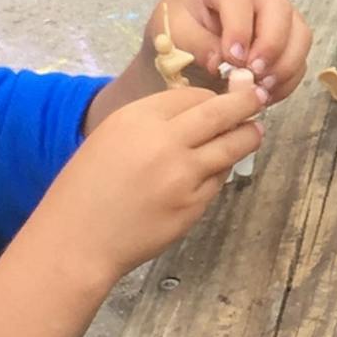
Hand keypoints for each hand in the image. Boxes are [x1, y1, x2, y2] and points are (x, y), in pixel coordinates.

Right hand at [34, 80, 264, 286]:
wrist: (76, 240)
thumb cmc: (86, 190)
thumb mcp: (110, 138)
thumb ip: (151, 124)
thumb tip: (197, 113)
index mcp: (138, 118)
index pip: (194, 95)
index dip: (213, 97)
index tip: (224, 99)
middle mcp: (164, 141)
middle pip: (222, 112)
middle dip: (247, 102)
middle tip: (259, 99)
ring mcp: (183, 175)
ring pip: (232, 146)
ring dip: (248, 136)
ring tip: (253, 132)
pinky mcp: (194, 205)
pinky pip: (219, 179)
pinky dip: (221, 171)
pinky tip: (216, 170)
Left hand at [154, 0, 312, 102]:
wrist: (187, 27)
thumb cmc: (179, 22)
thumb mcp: (173, 30)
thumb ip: (196, 44)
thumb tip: (222, 64)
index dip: (240, 30)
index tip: (233, 59)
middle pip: (280, 11)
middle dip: (271, 47)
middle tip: (254, 75)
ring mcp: (276, 7)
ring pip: (299, 32)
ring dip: (286, 64)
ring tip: (262, 88)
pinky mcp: (288, 31)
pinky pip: (300, 54)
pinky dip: (289, 77)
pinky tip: (268, 92)